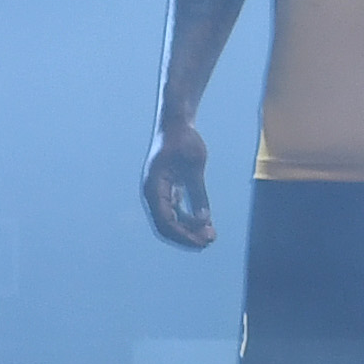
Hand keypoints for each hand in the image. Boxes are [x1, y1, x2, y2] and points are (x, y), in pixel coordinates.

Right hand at [142, 120, 217, 251]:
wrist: (176, 122)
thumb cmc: (184, 139)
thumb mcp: (195, 165)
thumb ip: (198, 193)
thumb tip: (204, 220)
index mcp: (154, 187)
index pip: (166, 221)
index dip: (184, 234)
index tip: (203, 241)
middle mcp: (152, 192)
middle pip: (166, 225)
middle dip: (187, 235)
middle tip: (209, 241)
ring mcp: (159, 191)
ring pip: (171, 219)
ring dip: (189, 228)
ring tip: (210, 233)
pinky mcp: (167, 189)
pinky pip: (175, 210)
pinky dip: (189, 218)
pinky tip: (205, 222)